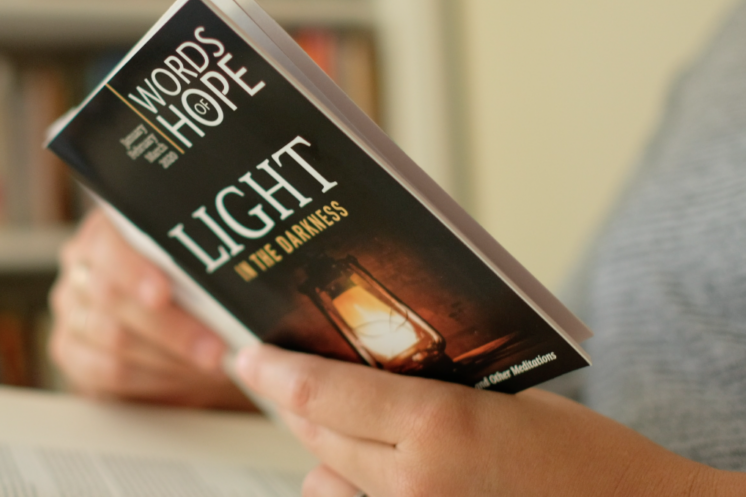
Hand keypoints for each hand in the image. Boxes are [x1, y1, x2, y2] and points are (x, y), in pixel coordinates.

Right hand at [49, 208, 254, 409]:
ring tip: (213, 364)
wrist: (173, 336)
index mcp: (105, 232)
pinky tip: (186, 377)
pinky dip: (155, 379)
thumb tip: (250, 257)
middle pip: (111, 296)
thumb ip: (206, 260)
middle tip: (215, 348)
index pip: (107, 243)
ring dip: (170, 357)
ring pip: (114, 339)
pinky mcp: (73, 354)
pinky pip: (108, 372)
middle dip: (170, 327)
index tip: (164, 292)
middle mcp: (81, 268)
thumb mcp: (197, 270)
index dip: (134, 268)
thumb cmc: (191, 292)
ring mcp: (73, 312)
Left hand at [235, 344, 745, 496]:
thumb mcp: (505, 400)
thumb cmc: (589, 459)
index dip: (275, 370)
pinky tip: (384, 479)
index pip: (322, 391)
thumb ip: (428, 393)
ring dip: (328, 458)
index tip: (249, 356)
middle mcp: (414, 484)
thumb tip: (365, 377)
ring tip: (362, 440)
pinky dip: (354, 493)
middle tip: (291, 380)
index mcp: (438, 425)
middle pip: (315, 435)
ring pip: (323, 485)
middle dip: (299, 404)